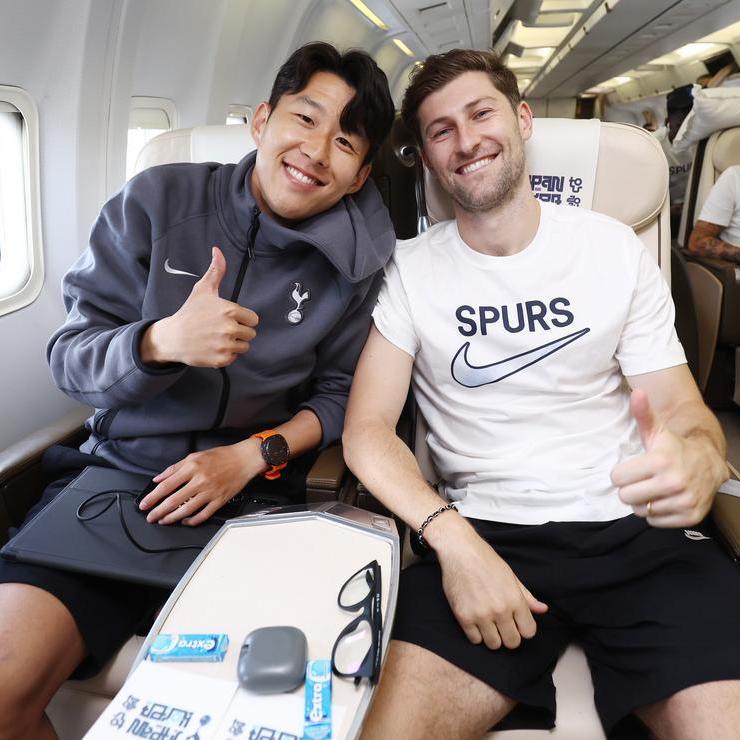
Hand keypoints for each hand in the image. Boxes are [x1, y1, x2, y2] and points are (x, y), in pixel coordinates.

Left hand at [139, 439, 266, 525]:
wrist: (244, 459)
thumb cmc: (222, 456)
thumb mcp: (195, 456)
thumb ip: (175, 468)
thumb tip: (158, 478)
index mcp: (192, 467)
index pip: (166, 486)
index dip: (153, 497)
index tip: (144, 504)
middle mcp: (200, 480)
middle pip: (174, 500)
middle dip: (159, 511)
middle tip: (150, 517)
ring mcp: (210, 492)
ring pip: (187, 510)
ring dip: (172, 518)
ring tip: (164, 521)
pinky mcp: (220, 500)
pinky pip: (203, 514)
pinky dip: (192, 520)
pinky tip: (185, 521)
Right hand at [141, 246, 258, 366]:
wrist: (172, 337)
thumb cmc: (190, 313)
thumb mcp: (203, 290)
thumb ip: (216, 271)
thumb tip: (217, 251)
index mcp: (230, 310)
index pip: (253, 319)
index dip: (243, 319)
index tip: (231, 318)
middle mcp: (229, 328)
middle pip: (250, 333)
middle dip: (240, 332)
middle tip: (222, 329)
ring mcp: (225, 345)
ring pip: (244, 346)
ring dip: (234, 344)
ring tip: (218, 338)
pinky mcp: (221, 359)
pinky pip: (235, 357)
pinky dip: (227, 354)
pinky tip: (214, 347)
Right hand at [434, 521, 547, 649]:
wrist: (460, 551)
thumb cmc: (486, 560)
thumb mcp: (511, 576)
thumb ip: (527, 597)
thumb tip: (543, 609)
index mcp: (515, 599)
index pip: (528, 632)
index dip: (523, 629)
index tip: (517, 624)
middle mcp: (500, 610)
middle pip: (512, 642)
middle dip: (509, 636)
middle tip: (502, 626)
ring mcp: (481, 615)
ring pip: (493, 645)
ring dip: (492, 637)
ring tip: (488, 623)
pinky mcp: (463, 617)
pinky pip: (474, 640)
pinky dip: (476, 634)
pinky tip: (476, 621)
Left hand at [611, 389, 728, 526]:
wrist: (708, 462)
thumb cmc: (674, 446)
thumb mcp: (657, 430)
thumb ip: (643, 413)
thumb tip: (637, 392)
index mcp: (660, 461)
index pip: (617, 478)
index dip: (622, 474)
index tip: (633, 468)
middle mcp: (673, 483)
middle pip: (626, 497)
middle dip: (630, 489)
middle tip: (642, 480)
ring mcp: (684, 501)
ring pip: (640, 511)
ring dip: (643, 502)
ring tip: (654, 489)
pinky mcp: (690, 516)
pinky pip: (655, 522)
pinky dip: (656, 514)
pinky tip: (664, 499)